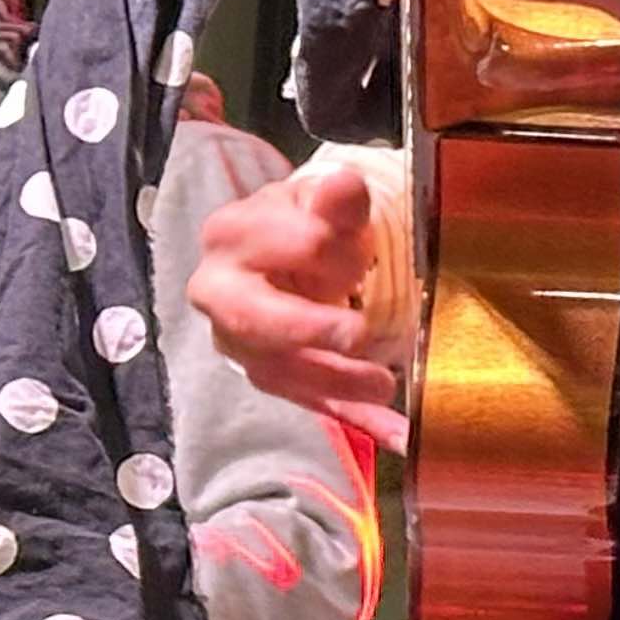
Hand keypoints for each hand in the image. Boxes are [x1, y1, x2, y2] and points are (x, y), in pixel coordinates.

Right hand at [189, 157, 404, 432]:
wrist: (287, 251)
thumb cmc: (305, 222)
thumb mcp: (321, 201)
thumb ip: (335, 200)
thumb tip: (346, 186)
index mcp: (232, 236)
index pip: (281, 246)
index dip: (326, 250)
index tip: (360, 256)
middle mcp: (221, 293)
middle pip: (254, 319)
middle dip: (306, 329)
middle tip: (357, 333)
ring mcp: (241, 342)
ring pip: (281, 371)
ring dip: (338, 383)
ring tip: (386, 385)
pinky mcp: (270, 375)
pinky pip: (312, 401)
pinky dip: (357, 418)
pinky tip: (399, 433)